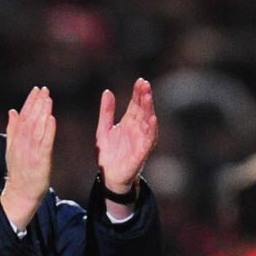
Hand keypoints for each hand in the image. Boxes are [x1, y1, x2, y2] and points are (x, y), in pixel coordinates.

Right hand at [0, 86, 55, 228]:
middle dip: (37, 103)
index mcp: (16, 140)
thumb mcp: (12, 149)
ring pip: (37, 128)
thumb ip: (12, 129)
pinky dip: (48, 130)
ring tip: (48, 99)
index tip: (36, 90)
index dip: (30, 102)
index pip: (23, 117)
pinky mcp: (41, 161)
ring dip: (42, 113)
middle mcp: (22, 144)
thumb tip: (12, 111)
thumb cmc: (20, 171)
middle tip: (45, 89)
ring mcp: (31, 152)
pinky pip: (45, 143)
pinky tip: (52, 119)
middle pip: (30, 120)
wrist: (20, 193)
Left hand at [95, 78, 157, 194]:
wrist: (109, 175)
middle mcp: (137, 129)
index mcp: (129, 122)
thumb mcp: (103, 129)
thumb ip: (106, 112)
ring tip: (148, 97)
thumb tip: (107, 92)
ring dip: (148, 109)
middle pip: (143, 110)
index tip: (140, 81)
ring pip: (147, 122)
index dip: (138, 93)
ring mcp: (141, 139)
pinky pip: (149, 139)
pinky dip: (151, 129)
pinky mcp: (141, 152)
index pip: (135, 104)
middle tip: (145, 84)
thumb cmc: (109, 153)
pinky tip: (152, 119)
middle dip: (144, 97)